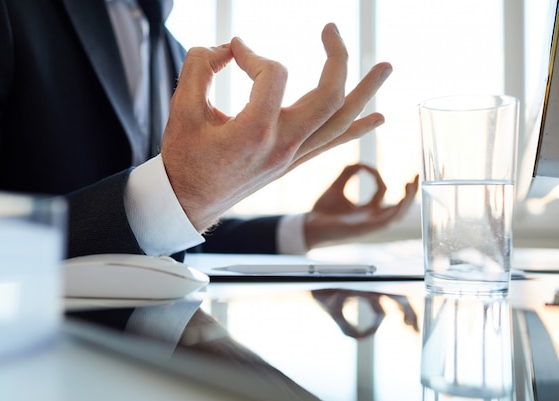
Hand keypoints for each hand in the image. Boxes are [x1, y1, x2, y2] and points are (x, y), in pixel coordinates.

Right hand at [161, 23, 392, 231]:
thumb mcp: (182, 107)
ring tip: (387, 67)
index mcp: (254, 132)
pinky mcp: (291, 162)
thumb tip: (226, 49)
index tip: (233, 50)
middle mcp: (281, 146)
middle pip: (329, 97)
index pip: (273, 74)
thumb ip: (200, 66)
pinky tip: (377, 117)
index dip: (252, 53)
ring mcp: (290, 157)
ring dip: (365, 93)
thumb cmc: (183, 157)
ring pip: (339, 122)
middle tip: (331, 29)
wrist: (188, 201)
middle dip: (337, 58)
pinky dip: (356, 128)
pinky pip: (331, 144)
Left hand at [304, 164, 418, 248]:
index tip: (365, 166)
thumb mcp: (336, 186)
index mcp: (366, 210)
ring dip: (407, 200)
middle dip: (410, 192)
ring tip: (411, 184)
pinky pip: (387, 221)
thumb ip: (348, 173)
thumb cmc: (320, 211)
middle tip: (416, 176)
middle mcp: (371, 218)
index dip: (376, 175)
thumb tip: (360, 163)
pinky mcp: (366, 229)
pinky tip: (401, 199)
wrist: (308, 225)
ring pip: (397, 214)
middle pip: (398, 206)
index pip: (382, 191)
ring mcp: (370, 225)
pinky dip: (396, 210)